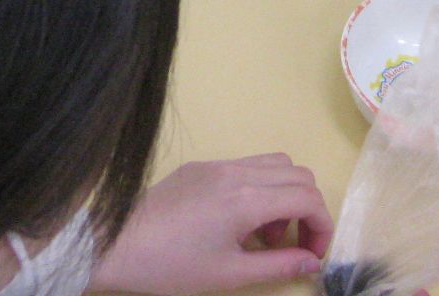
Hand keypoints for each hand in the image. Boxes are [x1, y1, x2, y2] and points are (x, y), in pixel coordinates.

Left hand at [91, 154, 331, 294]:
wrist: (116, 245)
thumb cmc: (173, 266)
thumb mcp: (230, 274)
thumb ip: (279, 266)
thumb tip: (312, 262)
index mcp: (247, 198)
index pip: (308, 197)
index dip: (322, 226)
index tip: (312, 255)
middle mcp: (236, 171)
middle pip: (298, 174)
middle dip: (307, 209)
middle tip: (292, 246)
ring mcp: (216, 164)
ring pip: (273, 164)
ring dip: (284, 197)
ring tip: (264, 236)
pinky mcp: (199, 167)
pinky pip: (246, 166)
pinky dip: (259, 189)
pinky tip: (239, 223)